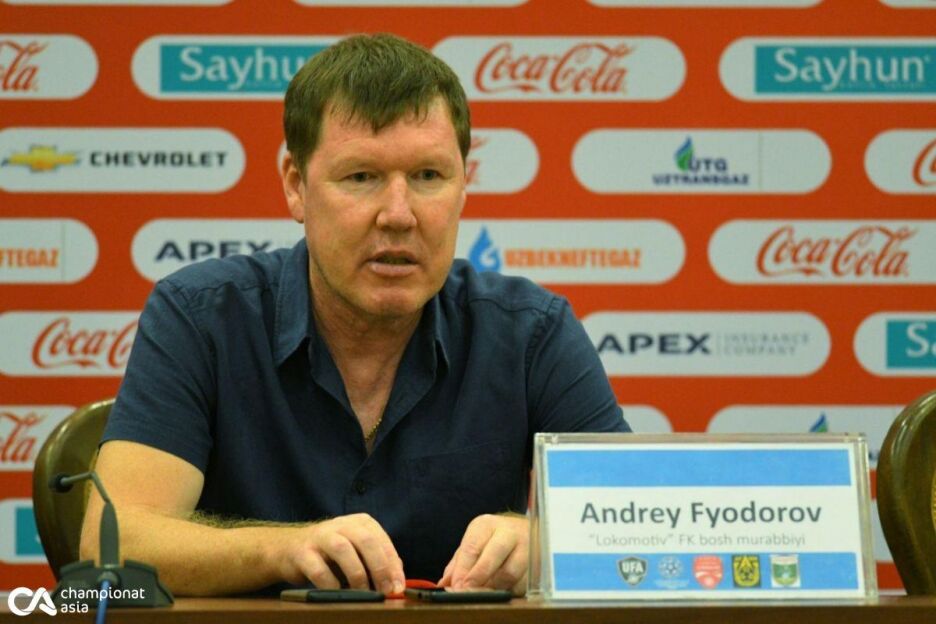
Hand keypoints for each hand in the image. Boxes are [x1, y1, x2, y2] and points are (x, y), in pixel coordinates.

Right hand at [283, 513, 404, 593]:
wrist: (287, 548)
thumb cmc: (329, 553)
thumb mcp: (356, 551)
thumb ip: (377, 560)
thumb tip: (398, 578)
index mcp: (360, 523)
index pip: (382, 540)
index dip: (393, 564)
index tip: (398, 586)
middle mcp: (341, 525)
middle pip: (366, 540)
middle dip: (379, 567)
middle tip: (385, 590)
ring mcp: (320, 537)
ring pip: (343, 549)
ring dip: (357, 574)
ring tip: (363, 592)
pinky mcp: (302, 552)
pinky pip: (319, 569)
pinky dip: (331, 584)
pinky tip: (337, 592)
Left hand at [437, 513, 528, 595]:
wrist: (526, 531)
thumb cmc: (493, 539)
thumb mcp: (474, 543)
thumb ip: (458, 563)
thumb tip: (444, 584)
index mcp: (487, 525)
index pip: (472, 547)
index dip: (463, 570)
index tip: (455, 586)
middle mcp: (508, 533)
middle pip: (493, 556)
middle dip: (478, 577)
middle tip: (466, 591)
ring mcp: (526, 548)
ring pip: (509, 573)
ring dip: (493, 587)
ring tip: (482, 594)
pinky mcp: (537, 564)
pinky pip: (521, 584)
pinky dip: (508, 591)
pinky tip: (500, 593)